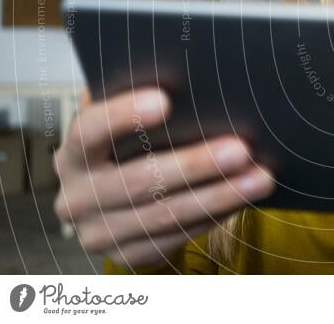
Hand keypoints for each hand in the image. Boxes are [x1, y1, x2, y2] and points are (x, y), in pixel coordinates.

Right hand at [53, 87, 274, 267]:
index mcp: (74, 153)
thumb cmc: (130, 146)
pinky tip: (243, 198)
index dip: (122, 115)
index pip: (88, 131)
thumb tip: (192, 76)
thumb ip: (143, 100)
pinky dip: (216, 215)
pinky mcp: (129, 256)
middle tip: (241, 148)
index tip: (164, 100)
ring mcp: (100, 233)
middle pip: (139, 180)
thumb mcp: (126, 122)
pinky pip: (178, 236)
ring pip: (166, 214)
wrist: (115, 201)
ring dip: (219, 195)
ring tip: (259, 177)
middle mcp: (77, 197)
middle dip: (195, 164)